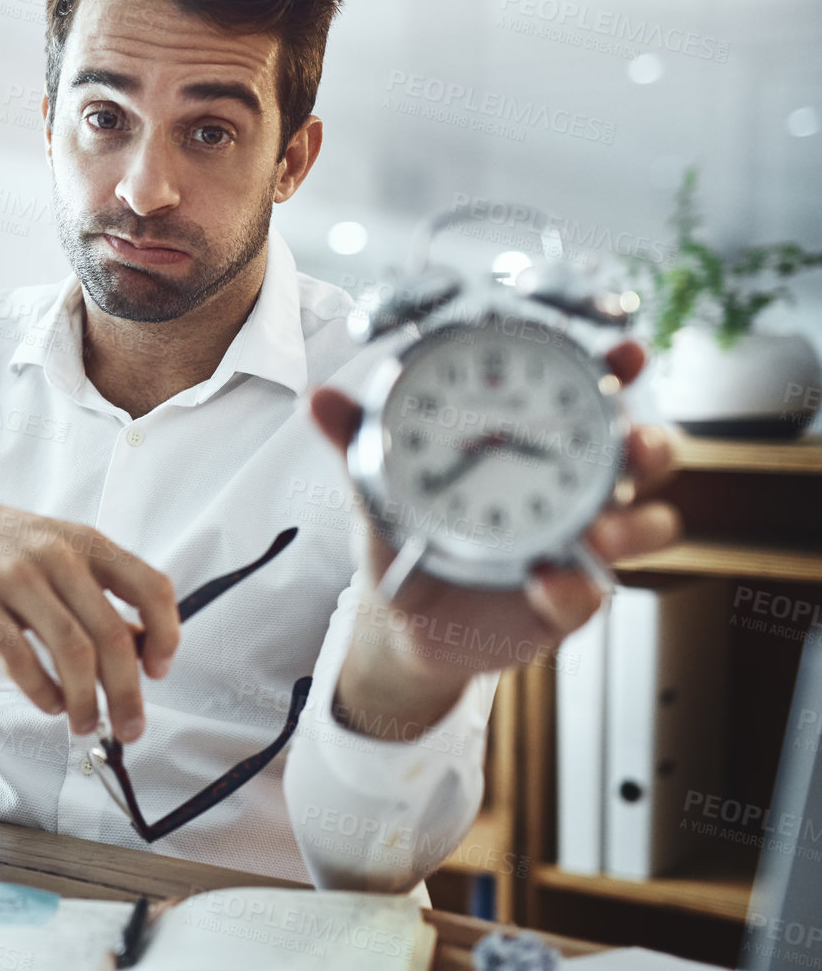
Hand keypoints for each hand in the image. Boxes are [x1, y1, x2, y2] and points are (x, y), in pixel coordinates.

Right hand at [0, 497, 178, 741]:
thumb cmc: (7, 548)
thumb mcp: (63, 554)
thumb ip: (103, 595)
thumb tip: (146, 650)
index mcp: (88, 543)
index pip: (150, 588)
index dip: (166, 635)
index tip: (159, 671)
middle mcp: (57, 555)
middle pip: (111, 635)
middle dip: (127, 692)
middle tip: (130, 726)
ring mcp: (14, 577)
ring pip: (71, 651)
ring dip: (86, 700)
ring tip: (86, 722)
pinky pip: (19, 659)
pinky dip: (42, 692)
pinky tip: (50, 704)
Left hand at [307, 339, 682, 739]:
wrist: (402, 618)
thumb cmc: (406, 534)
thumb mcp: (380, 485)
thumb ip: (357, 442)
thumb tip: (318, 397)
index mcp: (535, 442)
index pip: (592, 395)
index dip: (618, 369)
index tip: (625, 352)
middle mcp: (574, 486)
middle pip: (646, 455)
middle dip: (652, 444)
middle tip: (633, 446)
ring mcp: (580, 542)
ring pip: (648, 526)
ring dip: (633, 525)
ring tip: (597, 531)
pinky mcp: (569, 599)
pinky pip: (590, 593)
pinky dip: (574, 588)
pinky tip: (546, 581)